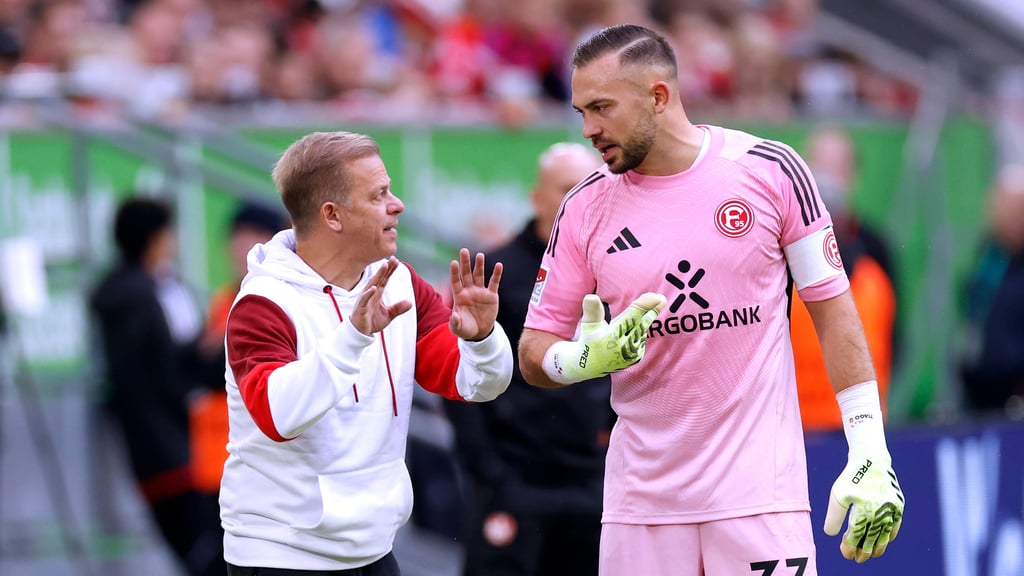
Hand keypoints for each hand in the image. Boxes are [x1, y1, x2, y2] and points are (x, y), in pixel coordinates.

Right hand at [349, 257, 411, 335]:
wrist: (360, 333)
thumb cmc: (372, 322)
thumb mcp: (388, 315)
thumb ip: (398, 308)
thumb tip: (410, 302)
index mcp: (377, 294)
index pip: (385, 279)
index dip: (390, 271)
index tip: (396, 261)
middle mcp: (371, 294)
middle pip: (380, 279)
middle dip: (386, 269)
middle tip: (393, 259)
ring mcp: (365, 300)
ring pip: (372, 285)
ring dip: (378, 276)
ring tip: (384, 266)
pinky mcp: (361, 308)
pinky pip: (364, 299)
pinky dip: (368, 294)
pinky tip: (374, 288)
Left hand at [449, 248, 500, 340]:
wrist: (480, 333)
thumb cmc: (465, 329)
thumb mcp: (458, 328)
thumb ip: (455, 322)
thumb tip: (453, 315)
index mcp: (459, 296)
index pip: (456, 281)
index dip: (454, 272)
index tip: (454, 262)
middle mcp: (469, 291)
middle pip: (466, 274)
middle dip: (465, 262)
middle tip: (464, 250)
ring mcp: (480, 292)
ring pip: (479, 275)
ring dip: (479, 265)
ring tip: (480, 255)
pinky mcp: (492, 295)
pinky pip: (494, 282)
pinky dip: (496, 274)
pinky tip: (499, 265)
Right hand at [546, 292, 665, 382]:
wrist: (590, 366)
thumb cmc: (588, 340)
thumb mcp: (587, 325)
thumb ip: (592, 311)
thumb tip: (591, 297)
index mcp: (610, 336)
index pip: (631, 317)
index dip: (643, 306)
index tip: (655, 297)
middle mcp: (623, 347)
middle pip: (641, 324)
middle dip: (652, 310)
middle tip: (661, 298)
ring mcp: (631, 354)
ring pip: (642, 331)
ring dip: (646, 318)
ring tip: (655, 304)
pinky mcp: (636, 358)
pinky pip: (641, 339)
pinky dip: (640, 330)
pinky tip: (635, 327)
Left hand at [824, 453, 903, 562]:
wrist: (872, 460)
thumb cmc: (852, 478)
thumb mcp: (838, 495)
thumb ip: (834, 516)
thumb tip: (831, 535)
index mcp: (864, 511)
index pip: (857, 536)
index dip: (850, 547)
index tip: (845, 554)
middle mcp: (880, 513)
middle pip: (872, 539)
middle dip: (864, 551)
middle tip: (858, 560)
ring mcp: (892, 510)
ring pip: (885, 535)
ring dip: (878, 547)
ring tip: (872, 554)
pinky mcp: (898, 505)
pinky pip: (895, 525)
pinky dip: (890, 534)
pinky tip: (885, 540)